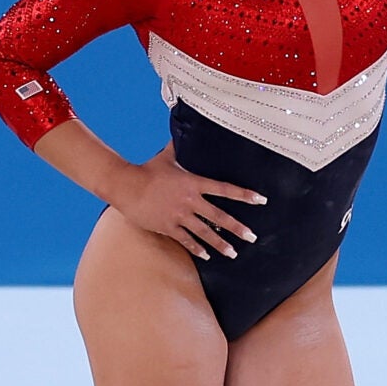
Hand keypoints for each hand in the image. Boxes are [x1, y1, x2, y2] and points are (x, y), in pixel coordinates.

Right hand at [107, 147, 264, 260]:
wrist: (125, 185)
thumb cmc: (146, 170)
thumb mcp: (166, 156)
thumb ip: (178, 147)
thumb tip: (183, 129)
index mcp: (193, 183)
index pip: (225, 189)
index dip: (244, 194)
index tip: (261, 200)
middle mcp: (190, 201)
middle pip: (219, 216)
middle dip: (237, 228)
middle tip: (252, 237)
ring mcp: (179, 215)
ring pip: (204, 232)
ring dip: (220, 244)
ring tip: (233, 253)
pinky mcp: (167, 226)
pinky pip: (185, 240)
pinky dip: (197, 249)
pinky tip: (207, 256)